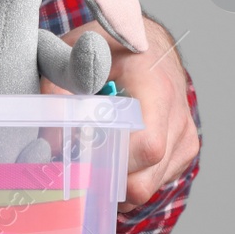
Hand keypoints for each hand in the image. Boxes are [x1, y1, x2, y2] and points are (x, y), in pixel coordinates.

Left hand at [43, 18, 198, 213]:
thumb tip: (50, 142)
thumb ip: (57, 91)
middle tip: (77, 168)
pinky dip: (128, 178)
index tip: (81, 161)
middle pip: (146, 179)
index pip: (147, 146)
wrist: (148, 47)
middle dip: (106, 183)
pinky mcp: (184, 149)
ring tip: (94, 156)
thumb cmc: (109, 49)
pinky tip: (113, 154)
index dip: (112, 165)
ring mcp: (184, 136)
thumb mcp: (74, 55)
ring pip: (148, 187)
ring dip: (116, 183)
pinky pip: (154, 182)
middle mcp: (177, 116)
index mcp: (155, 87)